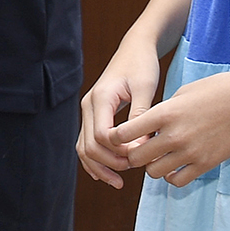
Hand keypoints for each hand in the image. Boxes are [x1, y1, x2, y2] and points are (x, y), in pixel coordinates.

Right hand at [77, 39, 165, 188]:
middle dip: (109, 162)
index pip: (101, 135)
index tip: (139, 155)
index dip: (118, 151)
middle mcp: (89, 106)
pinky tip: (107, 175)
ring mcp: (88, 111)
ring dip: (100, 166)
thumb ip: (142, 116)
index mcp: (101, 98)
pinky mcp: (93, 115)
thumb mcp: (146, 88)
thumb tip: (142, 145)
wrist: (134, 49)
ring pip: (84, 147)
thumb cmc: (142, 65)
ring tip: (119, 181)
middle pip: (89, 145)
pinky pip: (87, 143)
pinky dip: (94, 160)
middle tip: (133, 169)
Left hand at [110, 68, 229, 186]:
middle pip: (136, 157)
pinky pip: (177, 181)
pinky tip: (175, 166)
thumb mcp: (182, 93)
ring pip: (154, 173)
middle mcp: (174, 135)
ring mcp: (190, 152)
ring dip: (152, 166)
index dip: (117, 137)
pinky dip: (171, 176)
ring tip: (159, 157)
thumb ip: (162, 111)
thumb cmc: (217, 90)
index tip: (119, 137)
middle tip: (139, 149)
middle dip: (133, 155)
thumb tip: (147, 127)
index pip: (124, 133)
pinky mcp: (206, 164)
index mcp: (165, 113)